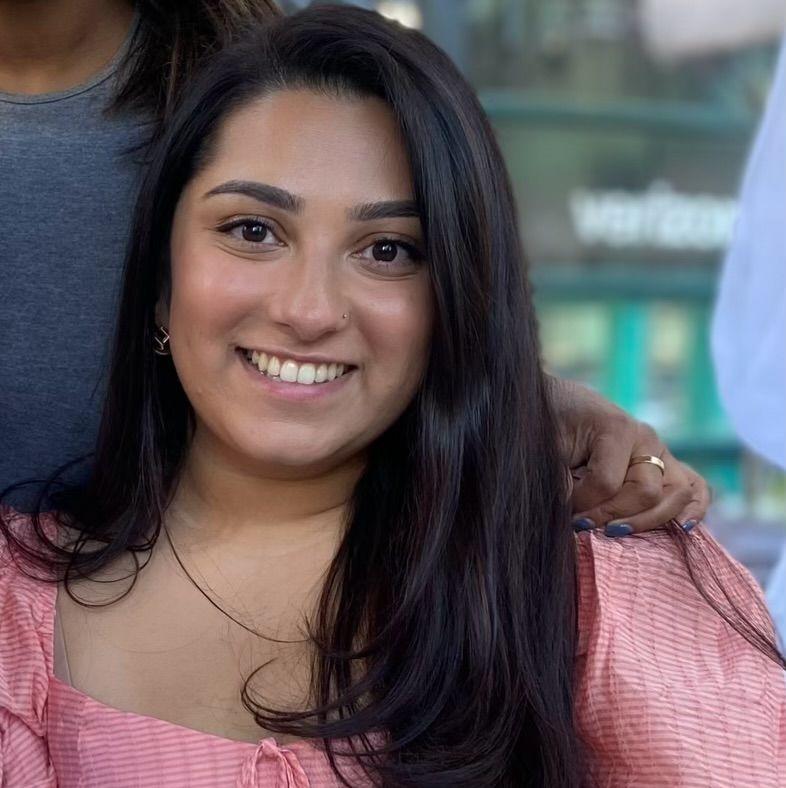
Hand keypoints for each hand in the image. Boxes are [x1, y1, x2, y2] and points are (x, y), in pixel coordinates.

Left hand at [548, 376, 709, 535]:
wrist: (559, 402)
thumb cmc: (551, 423)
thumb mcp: (547, 445)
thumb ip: (559, 477)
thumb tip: (576, 518)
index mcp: (617, 428)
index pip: (607, 483)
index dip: (583, 503)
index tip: (563, 506)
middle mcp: (646, 439)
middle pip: (646, 493)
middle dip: (612, 515)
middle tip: (582, 524)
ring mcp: (660, 452)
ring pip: (676, 495)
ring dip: (647, 521)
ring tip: (615, 531)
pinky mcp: (666, 465)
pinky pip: (696, 487)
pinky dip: (694, 509)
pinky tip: (681, 529)